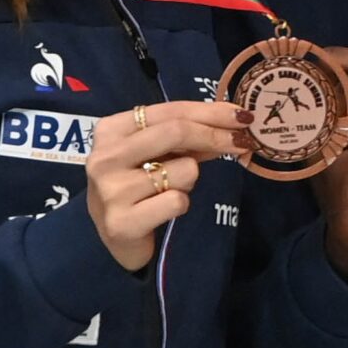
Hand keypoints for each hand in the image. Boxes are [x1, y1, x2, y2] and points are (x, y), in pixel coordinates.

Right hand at [86, 100, 250, 271]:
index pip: (170, 111)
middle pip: (176, 131)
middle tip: (242, 142)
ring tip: (170, 190)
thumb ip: (189, 138)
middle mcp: (105, 156)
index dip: (211, 112)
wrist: (116, 235)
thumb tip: (235, 124)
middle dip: (216, 136)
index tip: (242, 116)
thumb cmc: (140, 187)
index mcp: (111, 130)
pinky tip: (162, 210)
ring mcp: (111, 190)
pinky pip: (177, 201)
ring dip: (190, 181)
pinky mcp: (122, 222)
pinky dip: (181, 205)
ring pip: (184, 169)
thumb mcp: (159, 154)